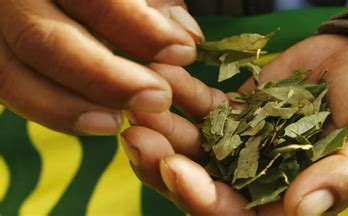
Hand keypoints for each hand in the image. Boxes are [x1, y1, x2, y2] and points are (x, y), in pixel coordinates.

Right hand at [0, 0, 202, 134]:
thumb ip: (155, 4)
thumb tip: (185, 37)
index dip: (138, 27)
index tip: (182, 51)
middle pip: (42, 40)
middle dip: (104, 78)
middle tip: (158, 98)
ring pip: (13, 75)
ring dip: (68, 108)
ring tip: (117, 121)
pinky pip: (12, 87)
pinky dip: (53, 108)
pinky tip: (96, 117)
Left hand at [121, 34, 347, 214]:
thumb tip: (303, 209)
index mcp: (289, 199)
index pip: (237, 213)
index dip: (204, 199)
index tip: (177, 170)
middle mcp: (257, 178)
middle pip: (201, 183)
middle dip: (166, 164)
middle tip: (139, 135)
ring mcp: (242, 143)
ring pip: (193, 145)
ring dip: (164, 127)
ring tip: (140, 101)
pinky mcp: (236, 111)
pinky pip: (202, 106)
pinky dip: (182, 91)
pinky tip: (164, 70)